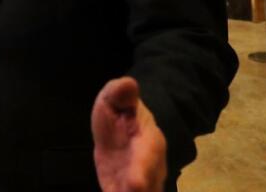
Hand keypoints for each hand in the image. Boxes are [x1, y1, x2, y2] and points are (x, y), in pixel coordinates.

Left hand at [92, 77, 166, 191]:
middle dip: (141, 191)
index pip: (149, 157)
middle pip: (148, 186)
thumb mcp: (114, 98)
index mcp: (149, 141)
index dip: (142, 171)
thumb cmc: (120, 114)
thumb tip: (128, 83)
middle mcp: (151, 168)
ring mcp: (142, 184)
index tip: (134, 185)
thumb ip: (120, 93)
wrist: (121, 131)